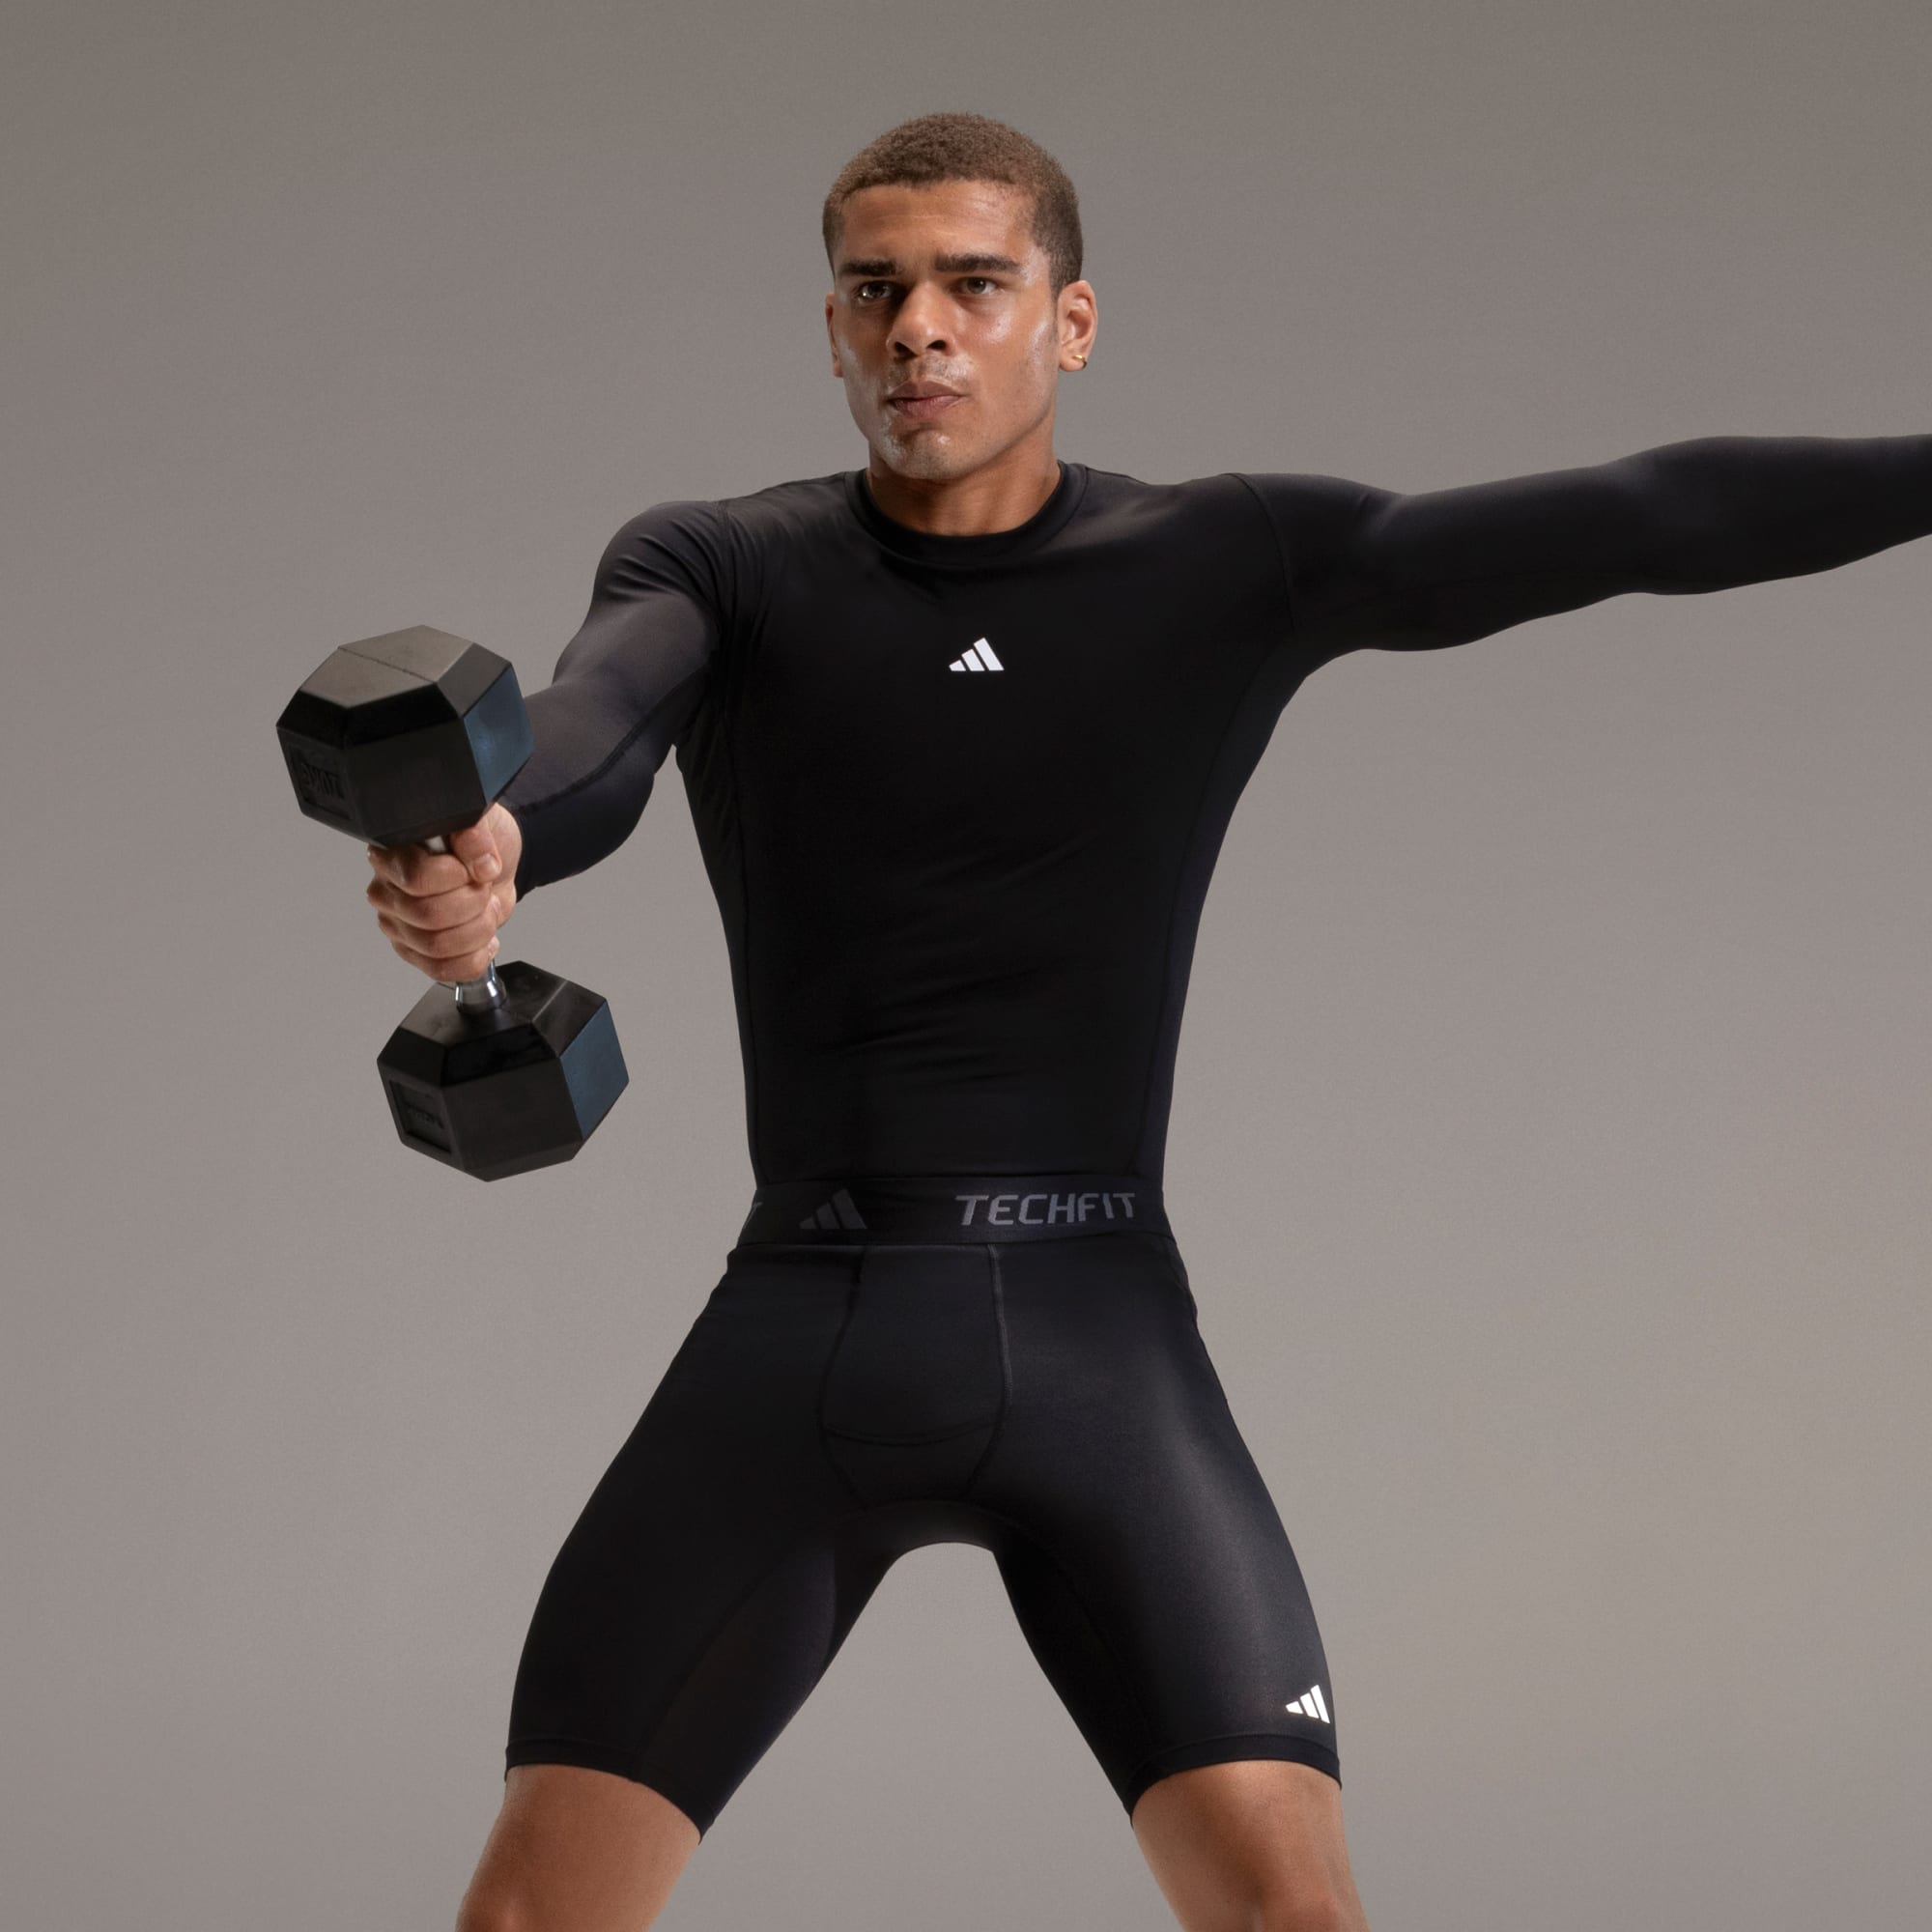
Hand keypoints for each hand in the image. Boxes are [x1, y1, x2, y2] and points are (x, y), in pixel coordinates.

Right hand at [364, 802, 524, 982]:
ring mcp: (397, 924)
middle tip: (482, 888)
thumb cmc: (476, 844)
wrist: (490, 868)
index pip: (417, 877)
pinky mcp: (413, 951)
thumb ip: (475, 833)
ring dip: (476, 930)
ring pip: (436, 945)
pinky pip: (439, 968)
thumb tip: (481, 861)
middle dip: (472, 903)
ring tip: (483, 911)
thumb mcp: (481, 821)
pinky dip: (471, 958)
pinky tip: (482, 941)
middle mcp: (387, 890)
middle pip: (428, 915)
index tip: (474, 866)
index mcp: (394, 853)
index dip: (456, 876)